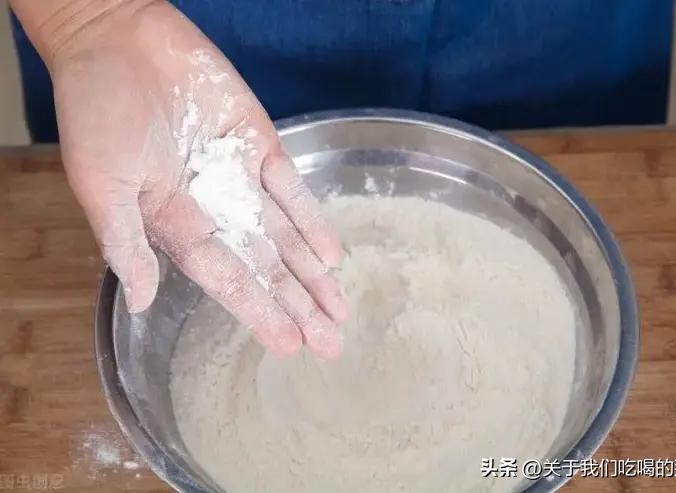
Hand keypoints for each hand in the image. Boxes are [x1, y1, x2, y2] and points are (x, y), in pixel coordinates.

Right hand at [34, 1, 345, 356]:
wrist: (116, 37)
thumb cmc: (96, 108)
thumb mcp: (101, 182)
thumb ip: (125, 242)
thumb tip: (140, 302)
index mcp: (174, 224)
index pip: (225, 279)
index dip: (258, 312)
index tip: (289, 345)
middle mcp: (213, 208)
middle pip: (264, 266)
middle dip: (297, 305)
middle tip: (331, 344)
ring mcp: (239, 177)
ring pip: (284, 235)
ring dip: (312, 273)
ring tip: (339, 310)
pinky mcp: (258, 143)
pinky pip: (292, 189)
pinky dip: (312, 219)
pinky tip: (331, 254)